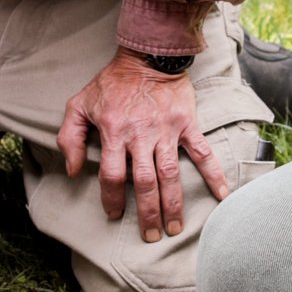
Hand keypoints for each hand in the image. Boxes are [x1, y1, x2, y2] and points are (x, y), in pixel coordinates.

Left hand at [58, 49, 232, 241]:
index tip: (115, 216)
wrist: (147, 56)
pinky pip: (202, 152)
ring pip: (170, 175)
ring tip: (173, 227)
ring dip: (173, 204)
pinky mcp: (186, 124)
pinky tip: (222, 195)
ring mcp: (166, 131)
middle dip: (147, 212)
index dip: (112, 199)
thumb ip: (69, 137)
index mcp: (114, 132)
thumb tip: (71, 170)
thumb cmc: (111, 83)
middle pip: (144, 183)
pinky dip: (213, 174)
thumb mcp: (79, 104)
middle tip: (150, 235)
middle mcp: (141, 135)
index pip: (112, 175)